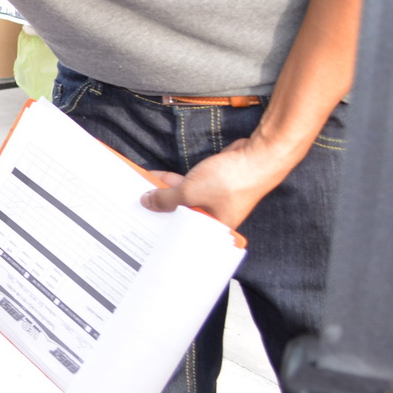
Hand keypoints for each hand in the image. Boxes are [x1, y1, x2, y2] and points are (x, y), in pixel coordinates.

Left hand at [141, 135, 298, 231]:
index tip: (142, 227)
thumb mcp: (190, 192)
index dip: (162, 230)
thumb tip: (147, 202)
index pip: (182, 235)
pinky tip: (157, 178)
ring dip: (164, 192)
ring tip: (140, 190)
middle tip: (135, 207)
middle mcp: (214, 217)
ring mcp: (213, 200)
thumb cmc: (232, 182)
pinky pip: (188, 186)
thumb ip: (166, 199)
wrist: (257, 157)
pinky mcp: (213, 184)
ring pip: (183, 198)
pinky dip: (174, 182)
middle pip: (180, 215)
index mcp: (213, 230)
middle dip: (159, 208)